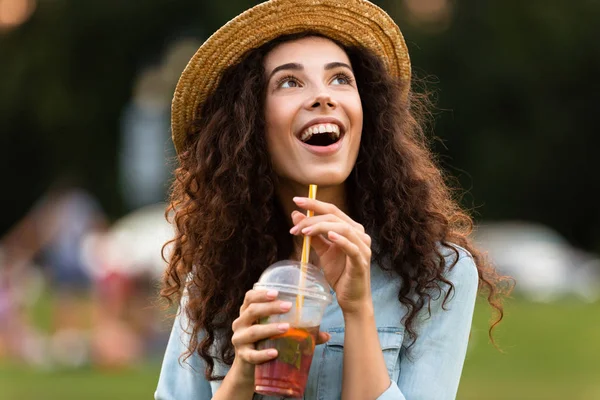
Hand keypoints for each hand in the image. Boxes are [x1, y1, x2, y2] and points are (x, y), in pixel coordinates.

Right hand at [230, 289, 330, 382]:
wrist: (249, 370)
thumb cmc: (265, 344)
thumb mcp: (277, 334)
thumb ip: (299, 332)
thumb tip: (326, 335)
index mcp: (248, 313)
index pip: (250, 297)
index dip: (261, 293)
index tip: (277, 292)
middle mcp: (240, 323)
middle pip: (252, 311)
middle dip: (270, 307)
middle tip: (288, 306)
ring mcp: (239, 340)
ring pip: (253, 332)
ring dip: (270, 329)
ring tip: (286, 328)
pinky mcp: (242, 357)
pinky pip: (252, 355)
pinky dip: (263, 354)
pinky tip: (275, 353)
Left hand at [290, 197, 372, 314]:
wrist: (351, 298)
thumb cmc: (339, 273)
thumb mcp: (323, 251)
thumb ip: (312, 235)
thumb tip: (296, 215)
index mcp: (351, 228)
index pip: (332, 210)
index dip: (314, 204)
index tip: (296, 200)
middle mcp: (359, 234)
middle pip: (335, 217)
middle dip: (312, 218)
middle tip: (295, 227)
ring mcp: (362, 247)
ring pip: (343, 228)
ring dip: (321, 227)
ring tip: (304, 232)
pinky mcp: (361, 261)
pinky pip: (352, 247)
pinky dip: (341, 240)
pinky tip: (329, 236)